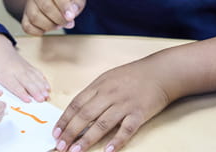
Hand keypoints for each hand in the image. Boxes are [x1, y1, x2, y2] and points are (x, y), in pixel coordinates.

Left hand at [0, 34, 50, 101]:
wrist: (0, 50)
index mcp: (5, 73)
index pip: (14, 84)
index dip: (21, 92)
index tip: (28, 99)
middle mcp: (16, 70)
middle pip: (27, 82)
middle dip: (35, 91)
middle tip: (41, 99)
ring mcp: (24, 68)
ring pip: (34, 78)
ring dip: (41, 87)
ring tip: (46, 95)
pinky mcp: (29, 67)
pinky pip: (37, 74)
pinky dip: (43, 80)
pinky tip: (47, 87)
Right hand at [22, 0, 85, 34]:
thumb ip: (77, 2)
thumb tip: (72, 12)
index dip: (64, 6)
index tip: (71, 17)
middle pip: (46, 7)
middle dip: (59, 19)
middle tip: (68, 23)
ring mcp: (29, 3)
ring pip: (35, 18)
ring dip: (50, 26)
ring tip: (58, 25)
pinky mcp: (25, 16)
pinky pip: (27, 27)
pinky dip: (38, 32)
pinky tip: (47, 28)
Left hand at [52, 60, 169, 151]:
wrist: (160, 72)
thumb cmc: (133, 76)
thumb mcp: (108, 78)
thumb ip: (94, 94)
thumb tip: (77, 112)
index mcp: (99, 85)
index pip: (76, 104)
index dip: (64, 119)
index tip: (56, 133)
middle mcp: (109, 94)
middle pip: (85, 115)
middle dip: (70, 132)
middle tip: (60, 146)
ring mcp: (124, 104)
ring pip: (102, 124)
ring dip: (87, 139)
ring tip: (75, 151)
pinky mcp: (139, 113)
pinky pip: (126, 129)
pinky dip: (117, 141)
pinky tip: (108, 151)